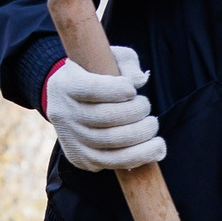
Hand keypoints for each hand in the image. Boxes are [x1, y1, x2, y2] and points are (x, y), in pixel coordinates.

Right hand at [44, 46, 164, 172]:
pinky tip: (157, 147)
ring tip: (152, 124)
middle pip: (106, 117)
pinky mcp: (82, 159)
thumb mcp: (108, 58)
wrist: (71, 104)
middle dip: (136, 111)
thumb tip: (140, 80)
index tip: (132, 89)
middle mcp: (63, 114)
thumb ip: (126, 63)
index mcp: (66, 85)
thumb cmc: (96, 76)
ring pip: (112, 141)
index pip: (92, 89)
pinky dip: (141, 156)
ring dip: (142, 133)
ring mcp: (71, 139)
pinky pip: (115, 162)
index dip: (118, 90)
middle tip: (146, 105)